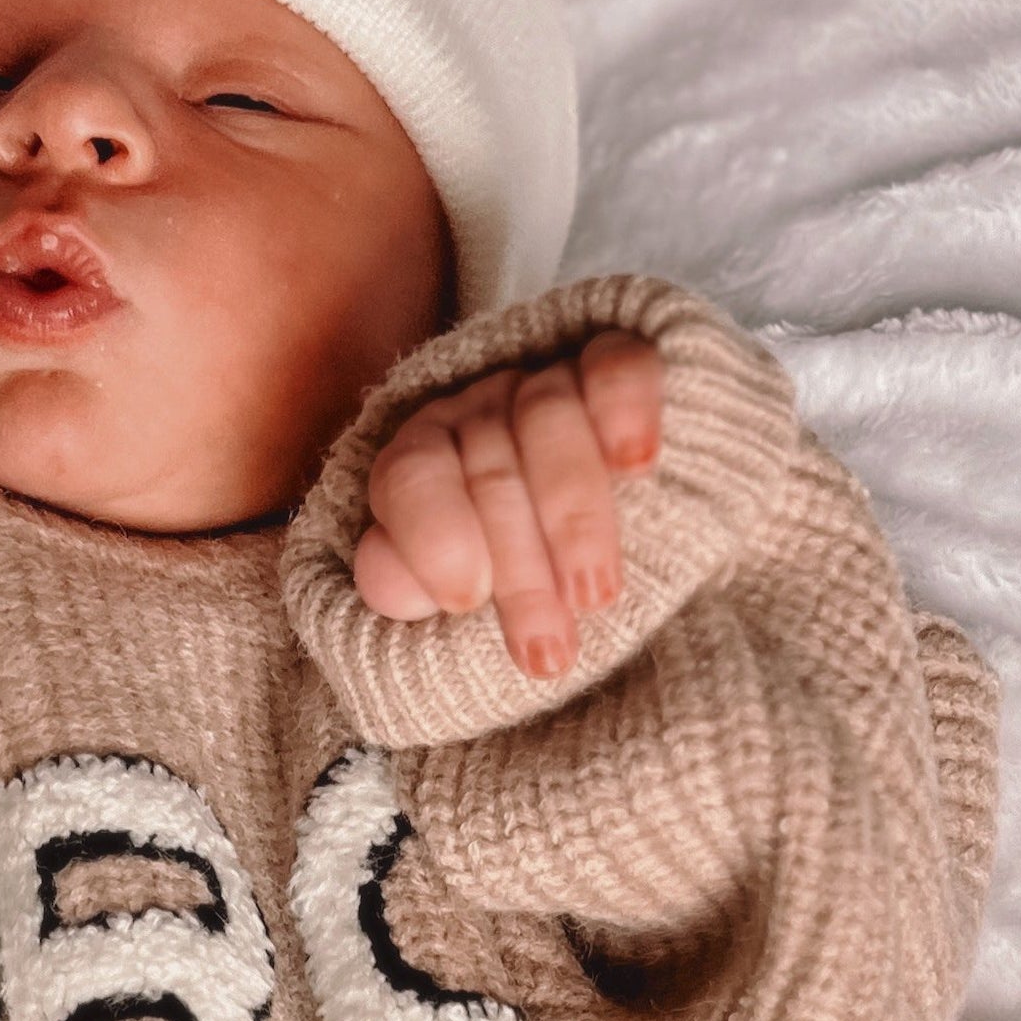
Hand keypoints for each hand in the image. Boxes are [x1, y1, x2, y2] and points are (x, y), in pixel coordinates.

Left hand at [352, 332, 663, 675]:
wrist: (626, 547)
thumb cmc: (524, 578)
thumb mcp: (464, 592)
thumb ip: (411, 580)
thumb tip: (385, 579)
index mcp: (426, 456)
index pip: (410, 475)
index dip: (433, 534)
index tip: (465, 600)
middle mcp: (480, 409)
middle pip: (489, 469)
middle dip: (519, 571)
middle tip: (545, 654)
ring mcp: (551, 380)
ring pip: (549, 421)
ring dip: (574, 517)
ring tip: (597, 599)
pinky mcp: (622, 367)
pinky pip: (618, 367)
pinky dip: (624, 407)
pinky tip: (636, 463)